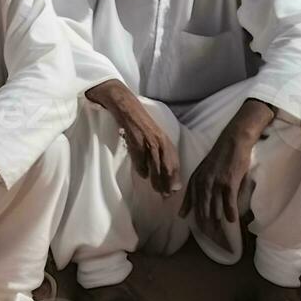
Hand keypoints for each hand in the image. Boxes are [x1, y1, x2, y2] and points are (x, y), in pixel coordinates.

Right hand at [87, 81, 179, 195]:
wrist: (126, 105)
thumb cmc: (138, 123)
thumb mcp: (150, 137)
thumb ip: (154, 154)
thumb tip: (150, 176)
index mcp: (165, 139)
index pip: (174, 161)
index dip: (175, 177)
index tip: (174, 191)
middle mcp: (160, 139)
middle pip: (168, 164)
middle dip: (168, 181)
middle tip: (166, 195)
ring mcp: (149, 138)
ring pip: (157, 162)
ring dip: (157, 178)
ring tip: (157, 189)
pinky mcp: (137, 137)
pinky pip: (141, 156)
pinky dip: (142, 167)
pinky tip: (142, 175)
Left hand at [179, 98, 273, 253]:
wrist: (232, 142)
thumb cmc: (218, 159)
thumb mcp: (201, 174)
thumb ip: (193, 193)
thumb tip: (182, 215)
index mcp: (195, 181)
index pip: (193, 206)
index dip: (196, 220)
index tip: (200, 233)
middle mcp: (203, 183)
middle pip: (203, 210)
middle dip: (207, 226)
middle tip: (213, 239)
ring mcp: (216, 183)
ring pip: (215, 208)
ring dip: (218, 222)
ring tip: (221, 235)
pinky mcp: (229, 182)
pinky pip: (228, 201)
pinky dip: (230, 212)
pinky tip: (232, 220)